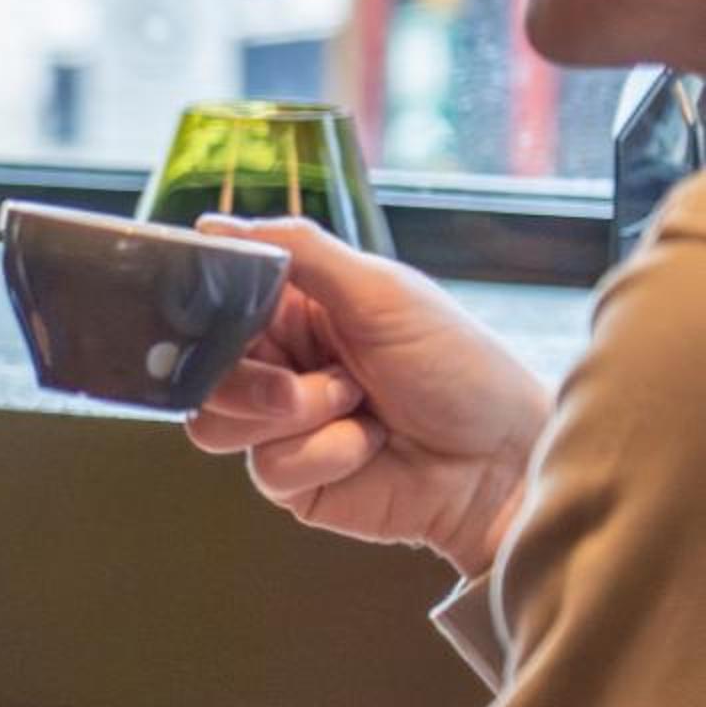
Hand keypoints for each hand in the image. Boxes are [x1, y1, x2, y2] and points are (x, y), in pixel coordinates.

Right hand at [185, 215, 548, 579]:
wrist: (506, 461)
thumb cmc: (461, 368)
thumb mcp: (381, 291)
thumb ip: (298, 251)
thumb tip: (211, 225)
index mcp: (292, 312)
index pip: (210, 306)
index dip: (203, 315)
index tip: (216, 320)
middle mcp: (278, 367)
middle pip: (199, 373)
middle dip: (249, 381)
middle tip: (297, 384)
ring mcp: (282, 427)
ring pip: (216, 424)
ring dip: (293, 416)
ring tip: (355, 407)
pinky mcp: (295, 481)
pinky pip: (267, 468)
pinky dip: (325, 455)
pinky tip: (369, 446)